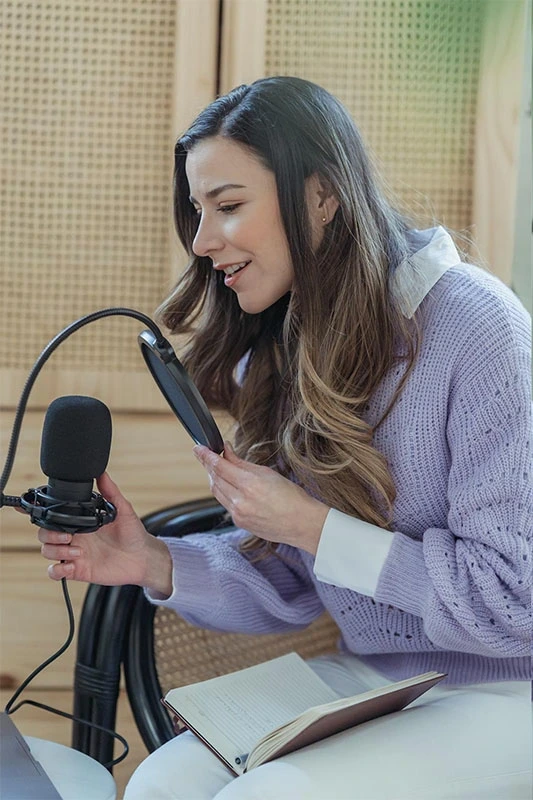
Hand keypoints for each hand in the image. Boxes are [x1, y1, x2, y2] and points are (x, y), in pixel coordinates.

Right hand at [37, 472, 172, 595]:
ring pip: (47, 552)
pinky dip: (57, 570)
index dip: (39, 513)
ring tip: (78, 551)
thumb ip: (111, 491)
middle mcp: (74, 537)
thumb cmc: (133, 533)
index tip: (27, 508)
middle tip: (69, 537)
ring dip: (57, 551)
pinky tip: (71, 566)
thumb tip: (102, 473)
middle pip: (44, 534)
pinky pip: (55, 572)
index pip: (53, 516)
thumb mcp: (123, 509)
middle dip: (49, 535)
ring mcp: (74, 554)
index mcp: (80, 521)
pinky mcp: (78, 570)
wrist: (143, 557)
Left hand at [192, 442, 328, 554]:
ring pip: (217, 492)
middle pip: (214, 479)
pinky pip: (225, 504)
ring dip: (214, 479)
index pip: (220, 466)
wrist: (302, 524)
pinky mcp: (239, 522)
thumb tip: (226, 451)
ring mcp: (238, 514)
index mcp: (250, 484)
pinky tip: (230, 486)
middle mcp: (241, 501)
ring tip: (218, 469)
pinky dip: (224, 492)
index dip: (206, 456)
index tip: (198, 448)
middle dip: (208, 465)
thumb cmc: (291, 497)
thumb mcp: (267, 473)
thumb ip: (242, 462)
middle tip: (206, 455)